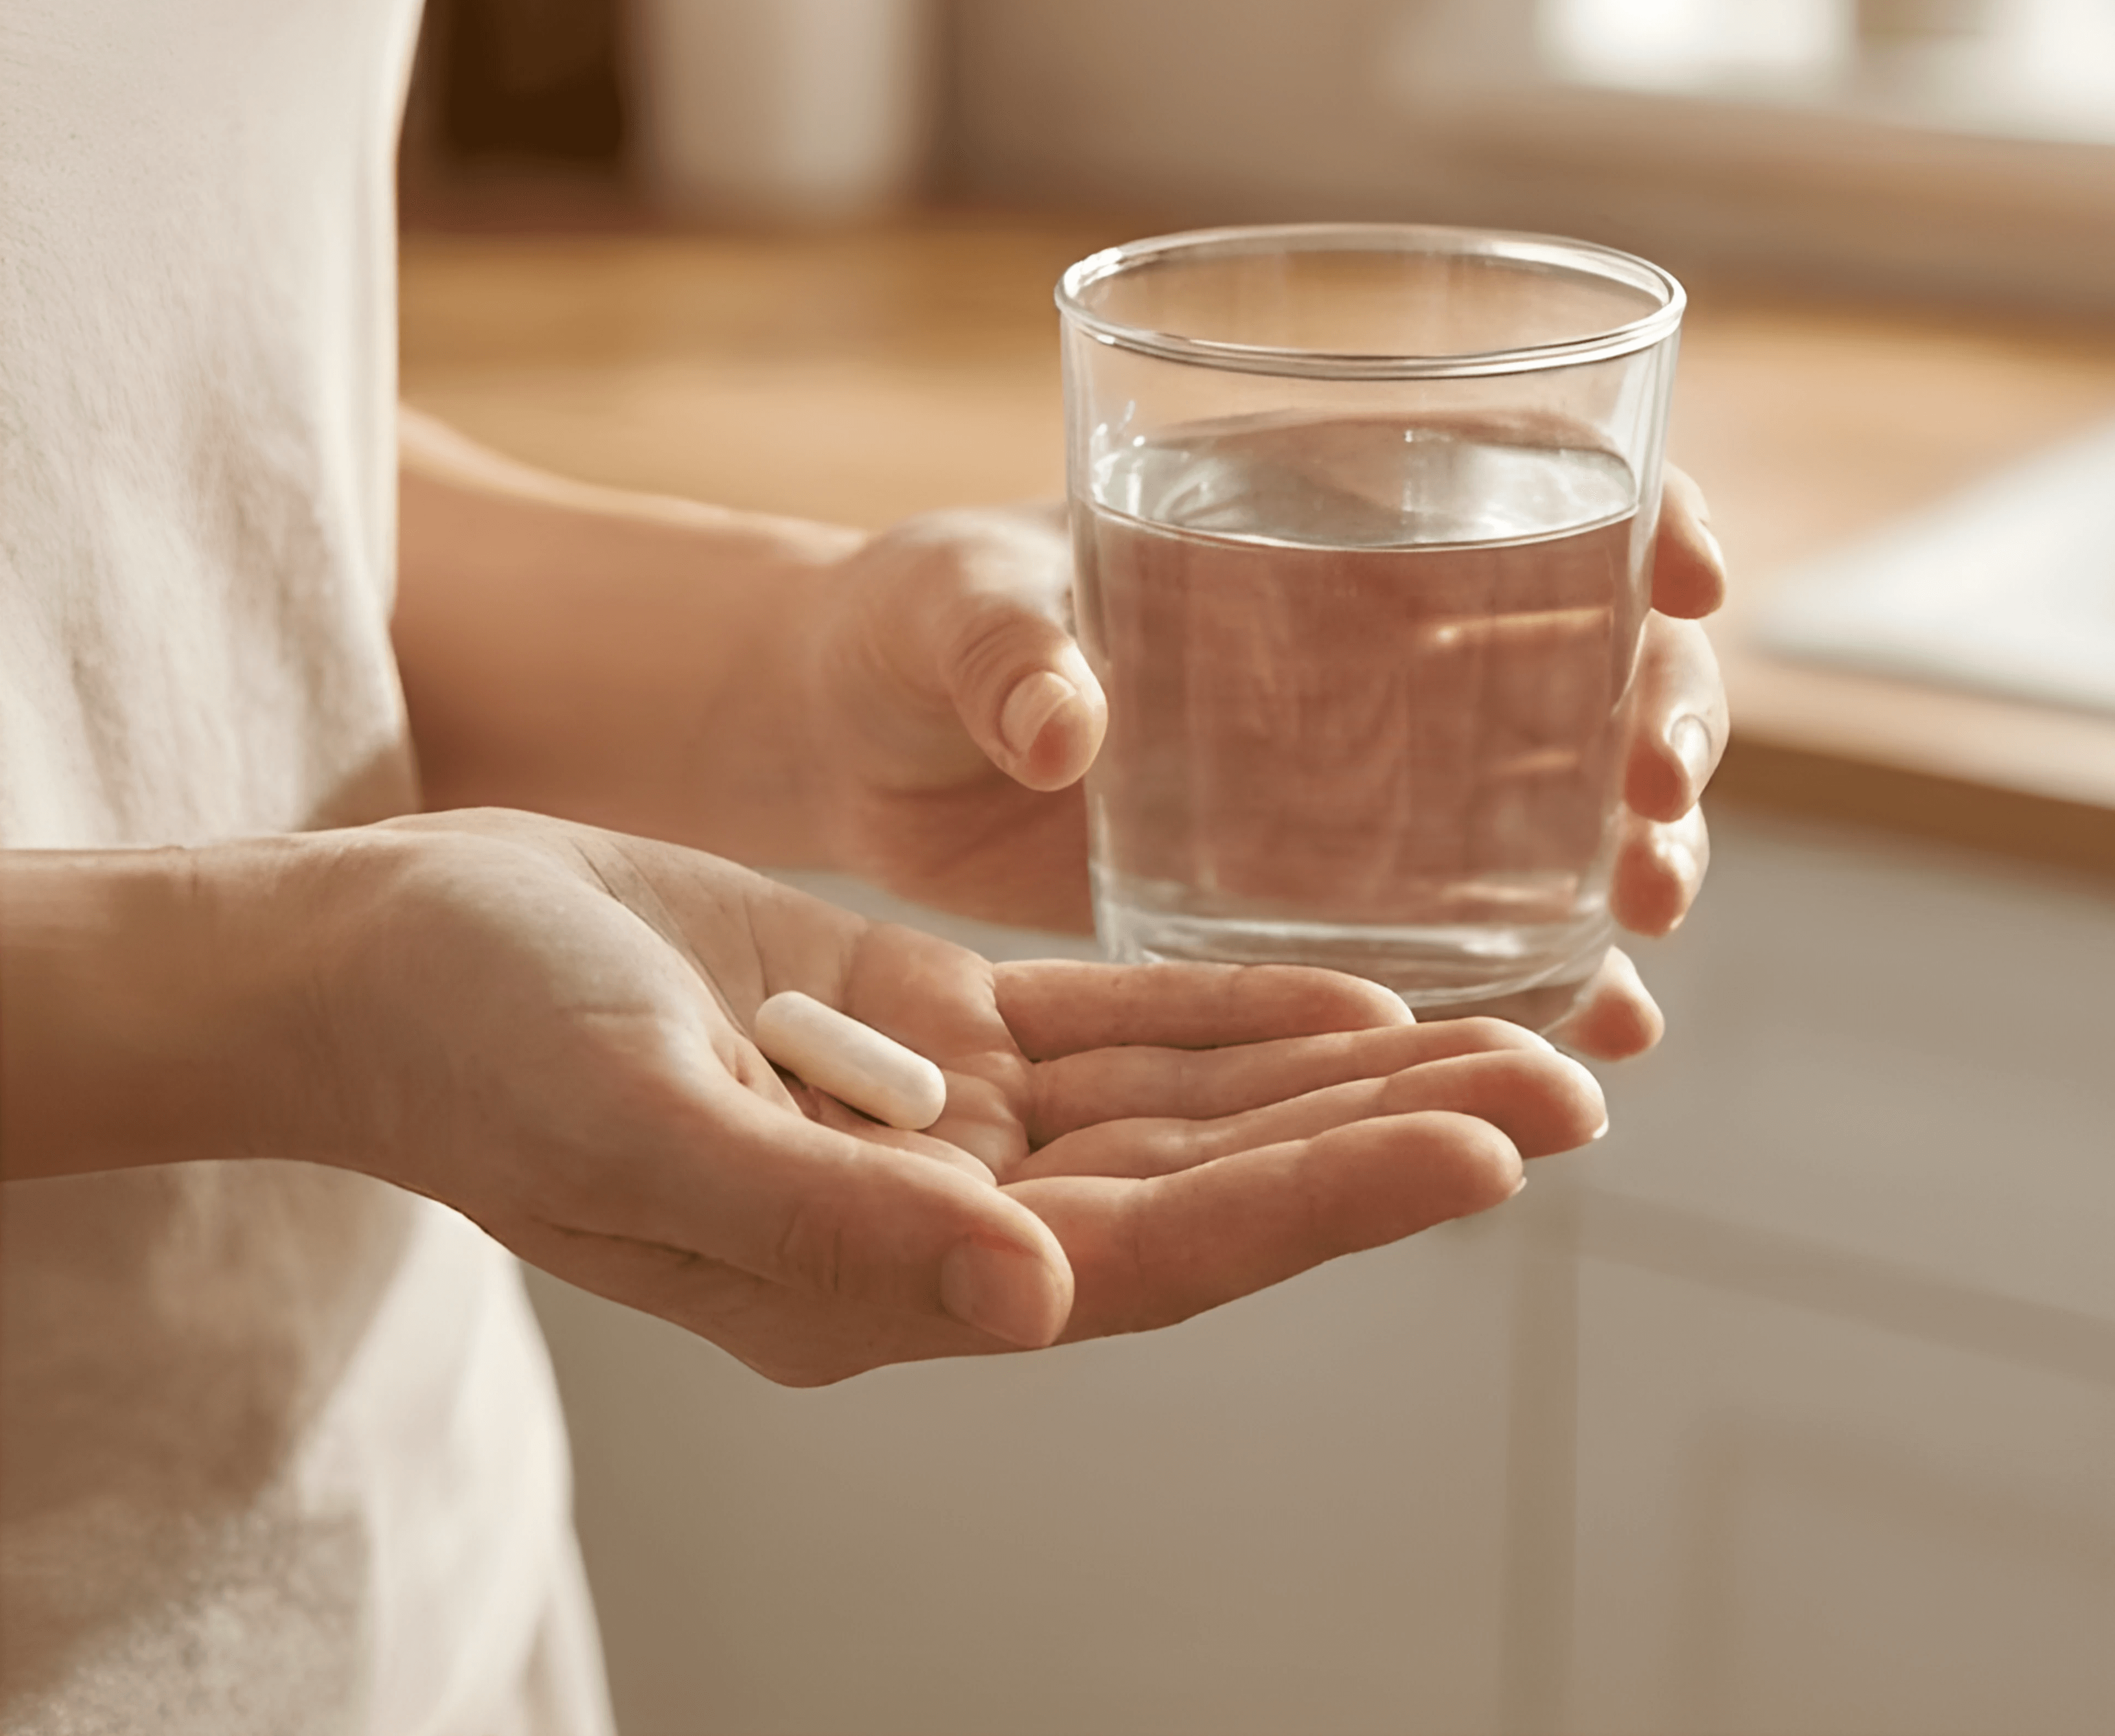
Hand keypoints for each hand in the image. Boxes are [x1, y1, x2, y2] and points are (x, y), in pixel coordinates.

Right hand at [307, 811, 1605, 1384]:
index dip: (1329, 1197)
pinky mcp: (921, 1026)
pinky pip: (1108, 1024)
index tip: (1495, 1144)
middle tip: (1577, 1077)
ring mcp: (941, 1123)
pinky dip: (1229, 1006)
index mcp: (881, 1284)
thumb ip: (836, 1226)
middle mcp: (940, 1221)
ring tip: (1512, 1029)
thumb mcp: (641, 1129)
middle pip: (1211, 1182)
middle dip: (1389, 1131)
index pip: (1156, 1253)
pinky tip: (1343, 986)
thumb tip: (1034, 1296)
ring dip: (1343, 1063)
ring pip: (1186, 1100)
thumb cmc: (482, 1048)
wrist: (398, 958)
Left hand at [800, 472, 1728, 1059]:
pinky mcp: (1306, 888)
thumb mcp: (947, 608)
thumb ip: (1002, 650)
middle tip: (1652, 796)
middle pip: (1580, 652)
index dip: (1633, 510)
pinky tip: (1595, 1018)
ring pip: (1551, 796)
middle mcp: (1360, 637)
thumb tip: (1063, 730)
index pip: (1518, 477)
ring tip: (1651, 918)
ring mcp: (1349, 772)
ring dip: (1629, 849)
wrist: (859, 746)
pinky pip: (1456, 923)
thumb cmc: (905, 626)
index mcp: (1299, 513)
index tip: (1684, 573)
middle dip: (1658, 711)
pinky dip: (1538, 966)